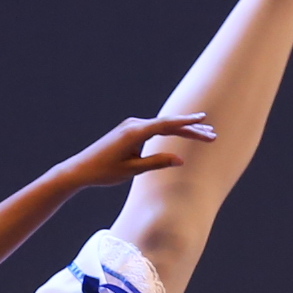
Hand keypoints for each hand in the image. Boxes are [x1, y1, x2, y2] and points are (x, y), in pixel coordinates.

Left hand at [50, 112, 215, 192]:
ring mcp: (131, 126)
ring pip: (163, 125)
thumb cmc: (104, 172)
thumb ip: (156, 162)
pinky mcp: (129, 130)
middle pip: (168, 124)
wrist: (80, 168)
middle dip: (191, 128)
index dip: (188, 123)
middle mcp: (134, 124)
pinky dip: (170, 131)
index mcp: (135, 132)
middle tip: (212, 134)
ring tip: (204, 133)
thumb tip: (180, 159)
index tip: (204, 121)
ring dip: (183, 129)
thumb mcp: (131, 171)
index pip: (167, 125)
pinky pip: (155, 128)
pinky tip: (183, 132)